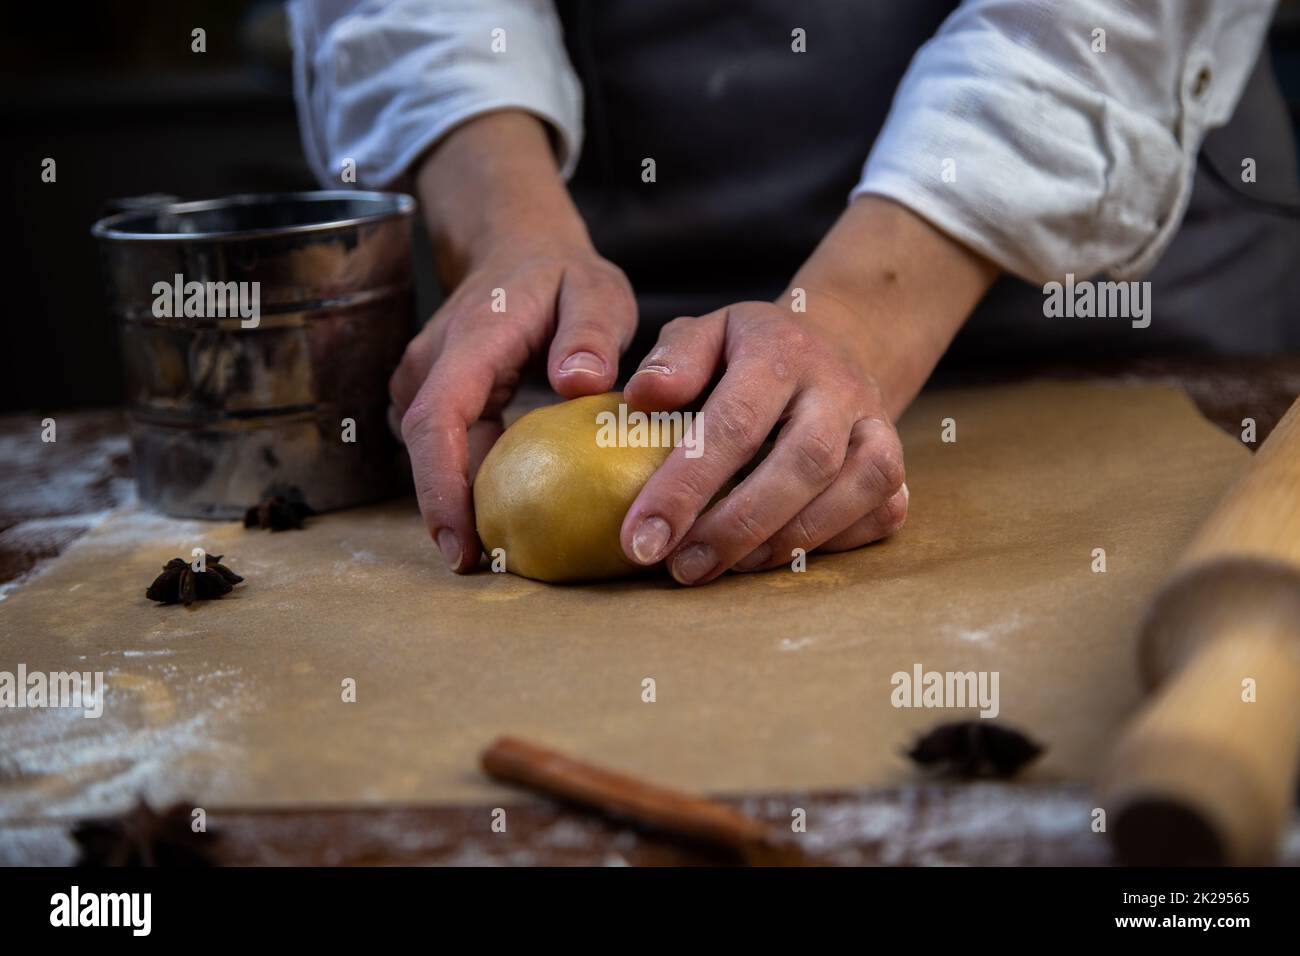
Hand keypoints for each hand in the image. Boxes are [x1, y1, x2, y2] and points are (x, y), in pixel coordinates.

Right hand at [390, 110, 635, 571]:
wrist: (518, 248)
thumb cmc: (562, 275)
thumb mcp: (597, 289)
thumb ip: (592, 331)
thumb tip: (578, 383)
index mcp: (470, 340)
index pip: (438, 420)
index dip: (441, 487)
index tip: (460, 542)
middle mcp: (433, 363)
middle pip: (426, 450)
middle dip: (445, 513)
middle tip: (485, 569)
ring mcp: (427, 379)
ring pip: (431, 453)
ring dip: (454, 502)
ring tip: (493, 555)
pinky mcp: (436, 396)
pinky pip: (446, 447)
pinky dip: (465, 482)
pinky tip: (497, 517)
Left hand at [617, 196, 999, 585]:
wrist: (833, 344)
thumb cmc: (747, 353)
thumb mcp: (705, 334)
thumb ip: (673, 359)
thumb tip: (642, 395)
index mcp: (781, 349)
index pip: (734, 423)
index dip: (685, 486)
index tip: (642, 538)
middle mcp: (838, 386)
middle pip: (803, 463)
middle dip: (737, 526)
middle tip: (682, 567)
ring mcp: (878, 424)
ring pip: (855, 491)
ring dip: (786, 541)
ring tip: (724, 567)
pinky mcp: (896, 462)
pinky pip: (882, 513)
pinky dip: (833, 543)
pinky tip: (778, 555)